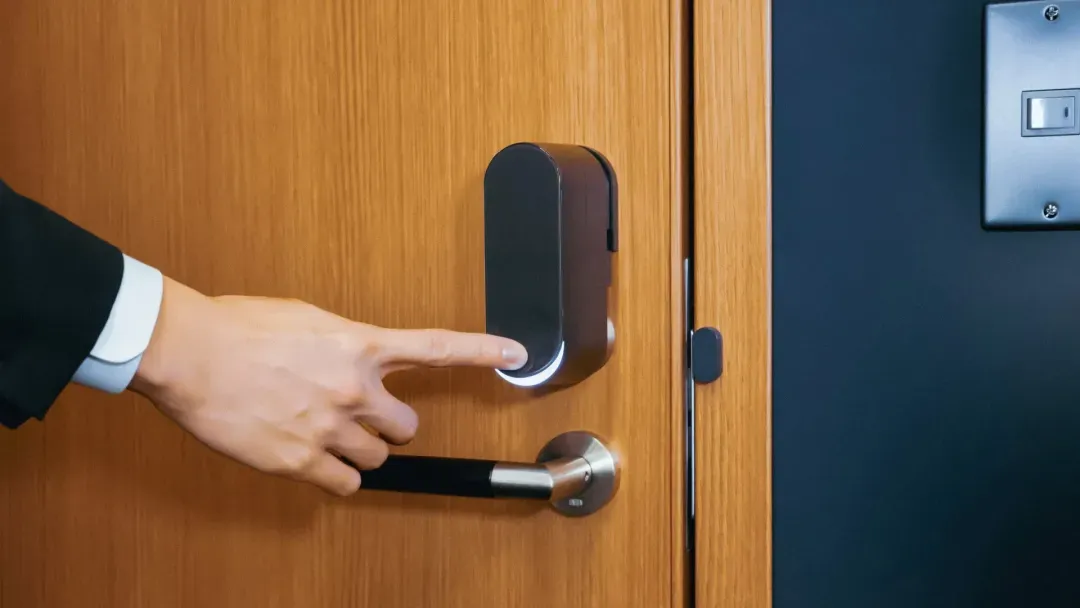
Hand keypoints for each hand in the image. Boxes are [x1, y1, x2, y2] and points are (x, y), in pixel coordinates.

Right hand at [130, 278, 526, 495]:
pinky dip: (335, 476)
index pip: (437, 347)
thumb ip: (344, 343)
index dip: (483, 352)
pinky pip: (344, 484)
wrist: (191, 352)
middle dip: (391, 426)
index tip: (516, 355)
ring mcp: (330, 427)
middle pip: (407, 427)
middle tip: (361, 418)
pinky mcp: (301, 460)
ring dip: (360, 451)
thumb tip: (356, 359)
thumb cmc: (239, 327)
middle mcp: (355, 388)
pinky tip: (310, 457)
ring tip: (324, 434)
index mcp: (359, 345)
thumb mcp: (306, 319)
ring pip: (376, 458)